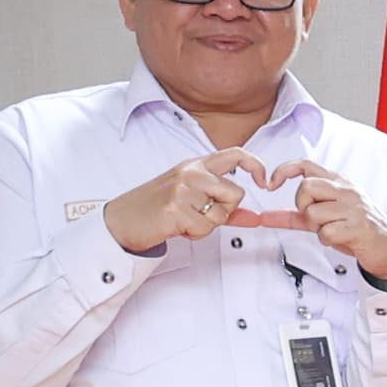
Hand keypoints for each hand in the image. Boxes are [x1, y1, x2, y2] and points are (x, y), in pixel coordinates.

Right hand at [106, 148, 283, 253]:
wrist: (122, 220)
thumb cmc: (156, 208)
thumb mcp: (191, 200)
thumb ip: (225, 207)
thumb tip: (256, 218)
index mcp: (195, 165)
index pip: (236, 154)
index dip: (256, 165)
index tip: (264, 180)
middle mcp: (191, 172)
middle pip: (236, 193)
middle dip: (224, 210)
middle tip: (200, 214)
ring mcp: (182, 189)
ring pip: (222, 213)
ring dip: (207, 225)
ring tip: (184, 219)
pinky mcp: (175, 207)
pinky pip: (205, 228)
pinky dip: (194, 233)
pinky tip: (176, 226)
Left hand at [277, 161, 386, 281]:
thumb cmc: (357, 229)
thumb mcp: (326, 216)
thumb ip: (295, 215)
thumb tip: (265, 216)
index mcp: (339, 182)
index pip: (305, 165)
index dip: (283, 171)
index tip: (271, 184)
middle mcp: (346, 190)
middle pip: (306, 187)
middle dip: (302, 206)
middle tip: (313, 217)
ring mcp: (353, 207)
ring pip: (313, 212)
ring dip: (317, 227)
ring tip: (331, 230)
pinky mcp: (358, 226)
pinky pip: (326, 232)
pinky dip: (328, 240)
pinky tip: (340, 238)